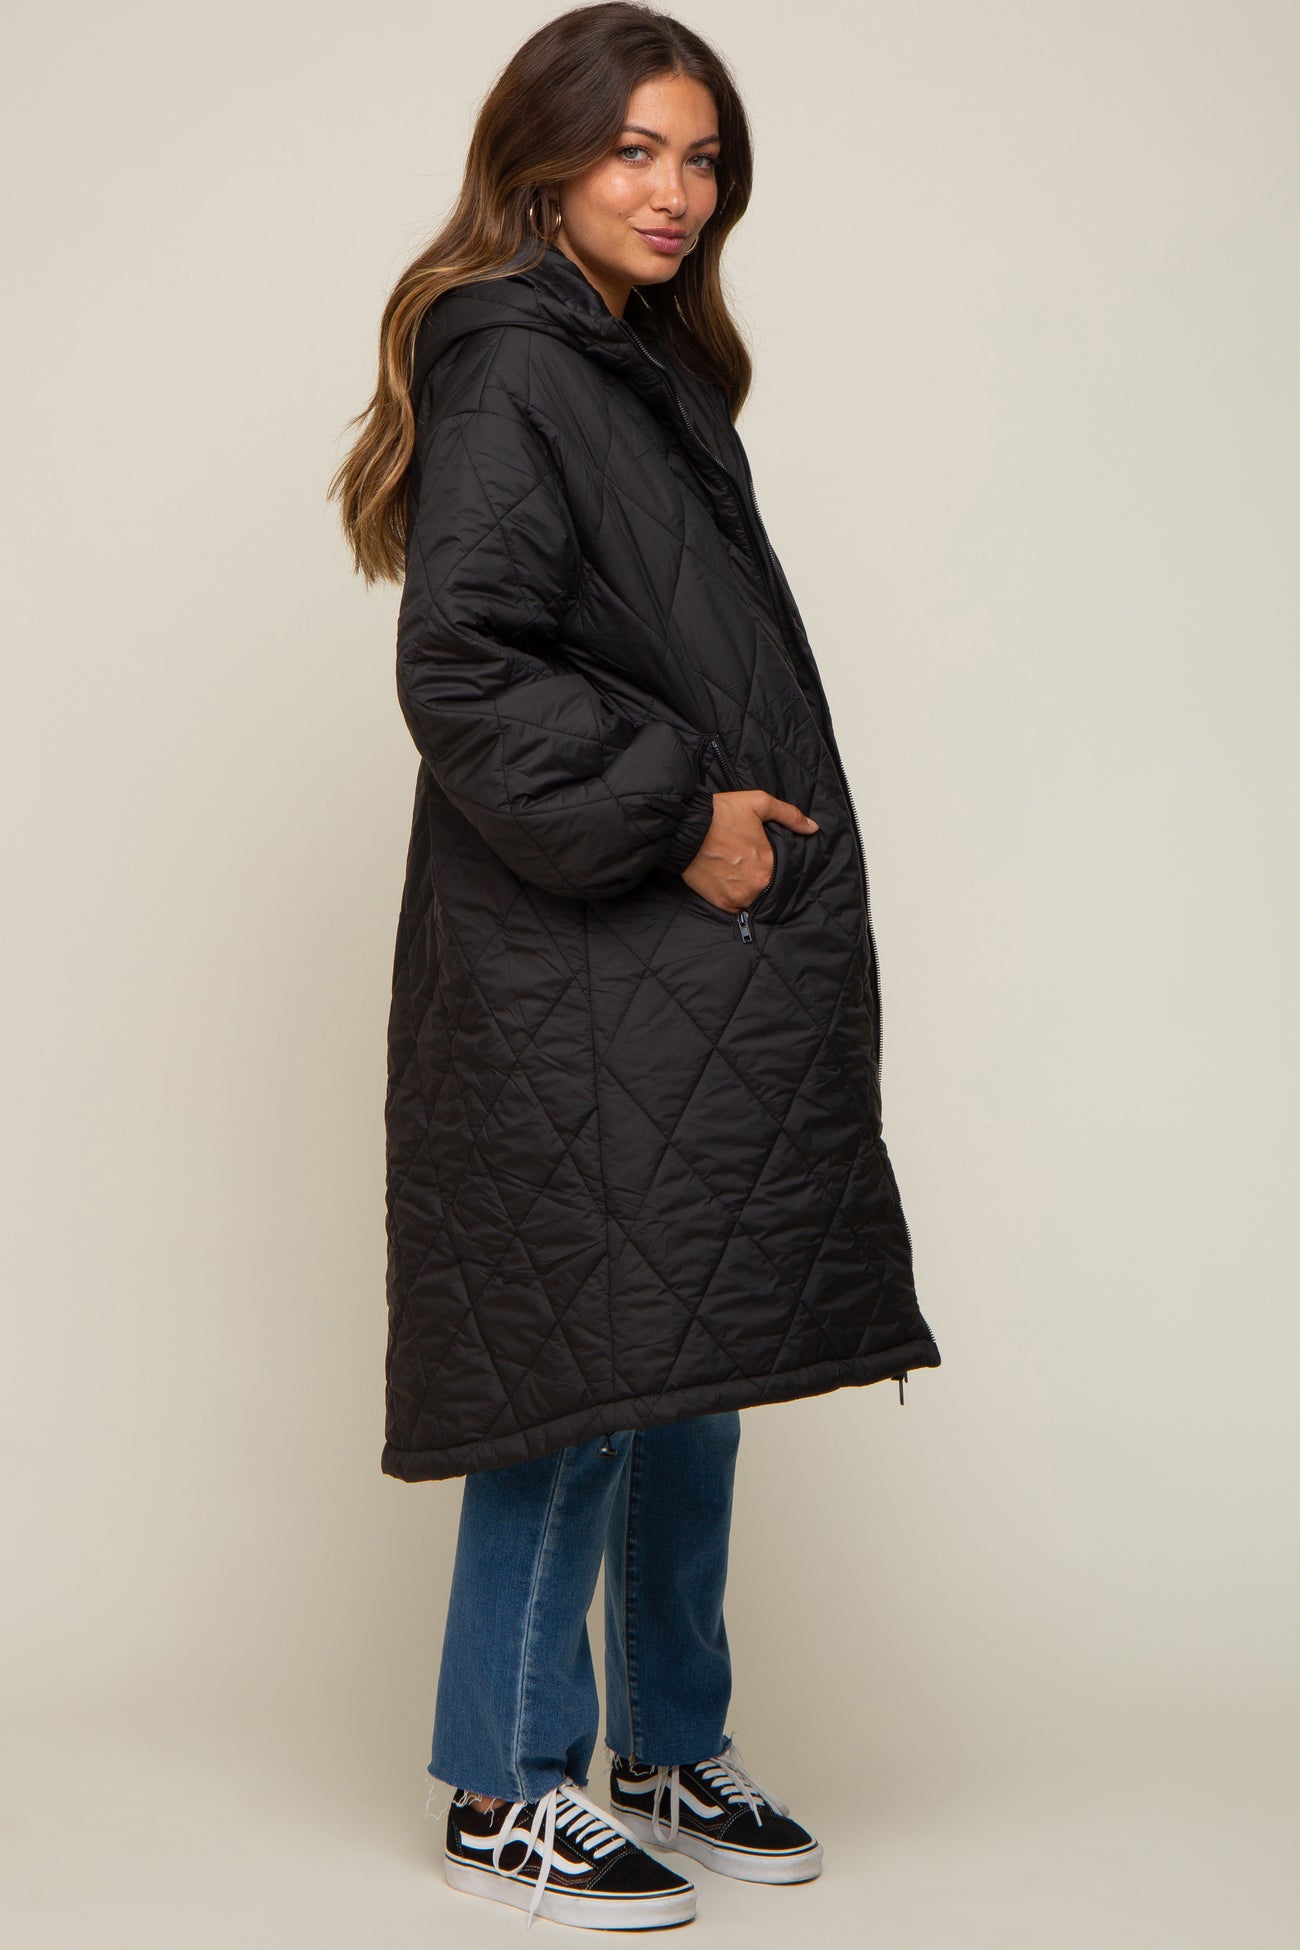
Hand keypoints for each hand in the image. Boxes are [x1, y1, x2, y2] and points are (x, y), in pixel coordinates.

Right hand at [680, 790, 818, 911]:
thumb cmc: (720, 814)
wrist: (683, 827)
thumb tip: (812, 828)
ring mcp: (737, 898)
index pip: (786, 871)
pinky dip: (736, 894)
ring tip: (739, 869)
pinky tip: (729, 878)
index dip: (778, 862)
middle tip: (751, 860)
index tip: (768, 854)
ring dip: (751, 887)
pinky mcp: (720, 903)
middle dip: (764, 874)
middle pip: (770, 885)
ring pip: (754, 897)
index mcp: (768, 865)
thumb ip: (789, 815)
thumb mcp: (758, 804)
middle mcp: (755, 886)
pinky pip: (737, 905)